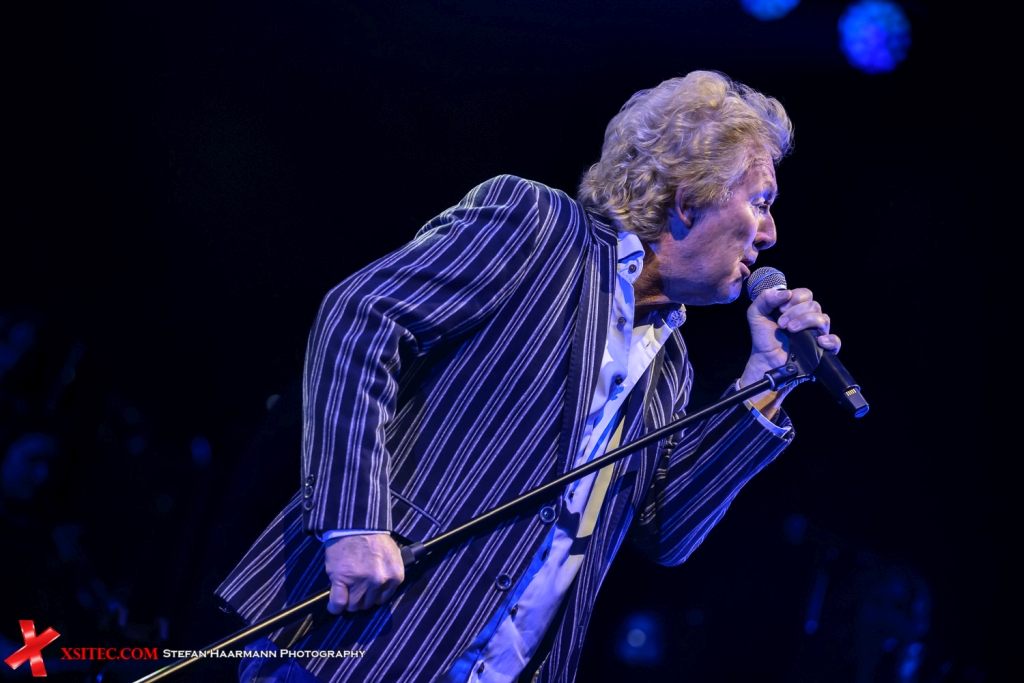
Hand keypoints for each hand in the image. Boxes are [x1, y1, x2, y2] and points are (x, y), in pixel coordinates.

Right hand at [324, 533, 404, 613]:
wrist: (356, 524)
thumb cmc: (374, 537)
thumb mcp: (391, 555)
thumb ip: (388, 573)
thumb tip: (381, 588)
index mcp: (394, 576)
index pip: (383, 599)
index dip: (373, 596)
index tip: (368, 593)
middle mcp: (379, 582)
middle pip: (368, 604)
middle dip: (361, 599)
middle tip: (355, 590)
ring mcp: (360, 582)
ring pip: (353, 605)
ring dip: (349, 602)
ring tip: (345, 594)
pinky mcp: (341, 580)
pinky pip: (338, 603)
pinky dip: (335, 607)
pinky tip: (334, 606)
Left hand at [738, 288, 840, 415]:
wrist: (765, 359)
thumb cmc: (763, 337)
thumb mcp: (756, 313)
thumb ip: (765, 298)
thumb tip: (786, 293)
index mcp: (796, 308)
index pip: (805, 294)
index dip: (794, 298)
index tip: (780, 309)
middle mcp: (809, 318)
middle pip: (814, 305)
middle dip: (796, 312)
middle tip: (781, 323)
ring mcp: (816, 333)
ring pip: (824, 319)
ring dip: (806, 321)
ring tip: (790, 330)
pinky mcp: (821, 349)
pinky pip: (835, 341)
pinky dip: (830, 339)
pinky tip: (818, 341)